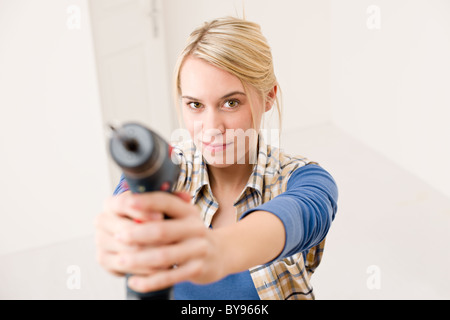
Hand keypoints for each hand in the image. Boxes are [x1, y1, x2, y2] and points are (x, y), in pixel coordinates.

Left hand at [95, 191, 225, 292]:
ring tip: (120, 260)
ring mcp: (197, 249)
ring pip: (164, 256)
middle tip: (117, 236)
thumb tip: (131, 198)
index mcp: (188, 211)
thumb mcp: (183, 214)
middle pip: (163, 230)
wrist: (220, 253)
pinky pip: (169, 277)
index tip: (127, 204)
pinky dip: (149, 281)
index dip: (146, 202)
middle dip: (137, 234)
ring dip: (139, 259)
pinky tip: (134, 281)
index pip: (167, 202)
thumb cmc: (191, 232)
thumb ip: (163, 207)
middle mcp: (195, 228)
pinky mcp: (197, 269)